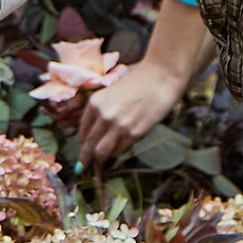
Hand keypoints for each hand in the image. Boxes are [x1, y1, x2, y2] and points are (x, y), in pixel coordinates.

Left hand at [77, 62, 191, 164]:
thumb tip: (98, 129)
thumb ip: (103, 107)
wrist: (161, 76)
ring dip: (102, 158)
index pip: (82, 129)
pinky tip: (124, 146)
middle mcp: (103, 115)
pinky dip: (120, 151)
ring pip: (101, 152)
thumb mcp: (113, 90)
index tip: (85, 146)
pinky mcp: (134, 133)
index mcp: (95, 102)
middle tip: (82, 166)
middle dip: (85, 158)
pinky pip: (120, 151)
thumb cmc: (139, 79)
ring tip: (104, 158)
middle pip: (88, 144)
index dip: (83, 141)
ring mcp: (118, 126)